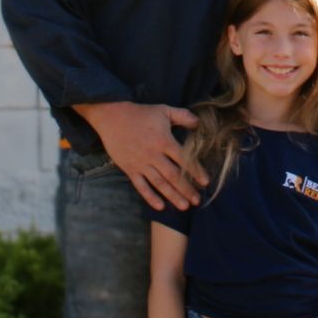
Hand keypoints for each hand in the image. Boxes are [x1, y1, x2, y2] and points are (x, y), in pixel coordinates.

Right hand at [78, 101, 204, 210]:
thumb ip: (183, 116)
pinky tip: (160, 206)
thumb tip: (199, 123)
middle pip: (173, 175)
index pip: (184, 159)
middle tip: (197, 200)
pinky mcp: (129, 169)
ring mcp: (141, 163)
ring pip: (159, 183)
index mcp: (164, 140)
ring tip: (184, 207)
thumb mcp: (164, 110)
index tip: (205, 182)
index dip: (195, 171)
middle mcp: (154, 155)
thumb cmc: (140, 113)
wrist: (112, 117)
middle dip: (186, 189)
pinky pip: (140, 186)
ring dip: (172, 196)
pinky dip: (150, 197)